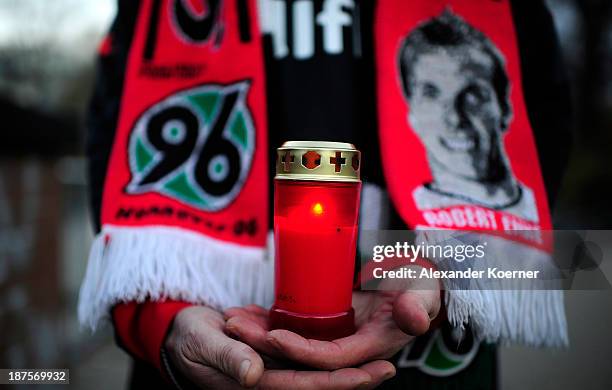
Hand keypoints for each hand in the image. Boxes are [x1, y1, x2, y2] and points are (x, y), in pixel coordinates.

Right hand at [165, 305, 395, 388]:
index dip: (340, 383)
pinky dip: (324, 356)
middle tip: (388, 368)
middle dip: (354, 380)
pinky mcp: (271, 361)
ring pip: (315, 374)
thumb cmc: (187, 339)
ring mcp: (271, 373)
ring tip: (378, 359)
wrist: (177, 335)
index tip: (371, 374)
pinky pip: (303, 362)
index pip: (305, 387)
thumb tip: (254, 374)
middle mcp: (268, 383)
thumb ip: (227, 358)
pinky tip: (347, 347)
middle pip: (318, 385)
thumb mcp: (202, 344)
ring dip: (345, 369)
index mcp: (254, 384)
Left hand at [225, 265, 440, 370]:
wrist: (415, 283)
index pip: (329, 357)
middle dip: (265, 342)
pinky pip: (293, 327)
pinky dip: (269, 320)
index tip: (273, 336)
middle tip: (233, 325)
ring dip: (260, 332)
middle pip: (300, 353)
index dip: (301, 350)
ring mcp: (333, 337)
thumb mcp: (424, 293)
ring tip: (230, 317)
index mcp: (369, 348)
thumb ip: (419, 306)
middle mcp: (346, 348)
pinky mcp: (325, 325)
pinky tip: (245, 311)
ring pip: (291, 340)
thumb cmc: (420, 287)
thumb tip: (413, 317)